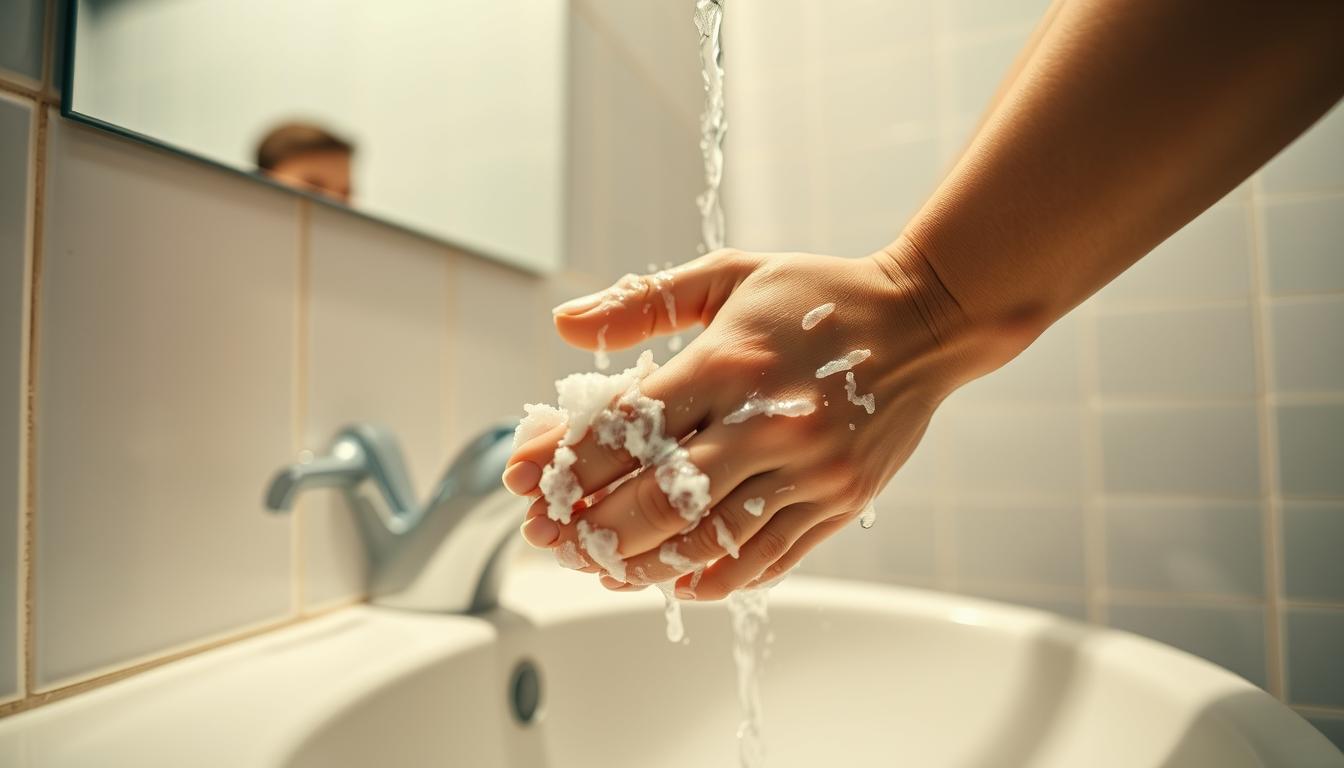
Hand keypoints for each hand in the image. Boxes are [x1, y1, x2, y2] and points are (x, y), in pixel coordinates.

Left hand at [504, 242, 1015, 599]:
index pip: (628, 425)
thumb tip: (561, 323)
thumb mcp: (729, 276)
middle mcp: (769, 423)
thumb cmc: (818, 295)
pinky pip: (766, 560)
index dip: (565, 461)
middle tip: (546, 537)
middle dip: (590, 525)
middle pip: (659, 498)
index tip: (523, 480)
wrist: (928, 321)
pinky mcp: (839, 504)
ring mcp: (810, 472)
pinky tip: (673, 581)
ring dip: (640, 562)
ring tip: (597, 566)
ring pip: (709, 541)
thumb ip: (643, 302)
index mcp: (731, 361)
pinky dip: (712, 579)